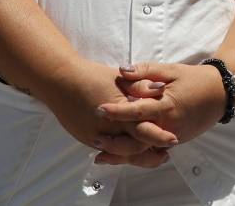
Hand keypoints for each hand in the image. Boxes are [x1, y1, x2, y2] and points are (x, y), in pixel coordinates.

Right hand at [39, 60, 176, 167]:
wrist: (62, 82)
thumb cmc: (92, 77)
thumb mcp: (121, 79)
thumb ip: (141, 86)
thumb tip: (161, 90)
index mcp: (120, 111)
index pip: (144, 129)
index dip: (159, 136)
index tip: (173, 139)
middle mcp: (108, 128)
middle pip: (134, 147)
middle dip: (151, 152)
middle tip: (166, 153)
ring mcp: (96, 136)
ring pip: (121, 153)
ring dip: (137, 156)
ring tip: (152, 155)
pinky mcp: (87, 139)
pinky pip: (107, 151)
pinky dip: (120, 153)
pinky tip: (129, 151)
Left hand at [94, 61, 228, 162]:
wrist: (221, 94)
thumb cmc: (195, 79)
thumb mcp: (172, 70)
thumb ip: (146, 71)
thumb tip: (121, 71)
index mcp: (167, 106)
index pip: (138, 110)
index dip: (118, 111)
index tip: (99, 109)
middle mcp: (169, 125)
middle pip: (137, 138)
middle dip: (115, 141)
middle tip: (94, 139)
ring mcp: (173, 136)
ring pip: (144, 150)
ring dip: (121, 153)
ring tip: (101, 154)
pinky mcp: (175, 141)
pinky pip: (152, 150)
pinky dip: (136, 154)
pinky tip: (120, 155)